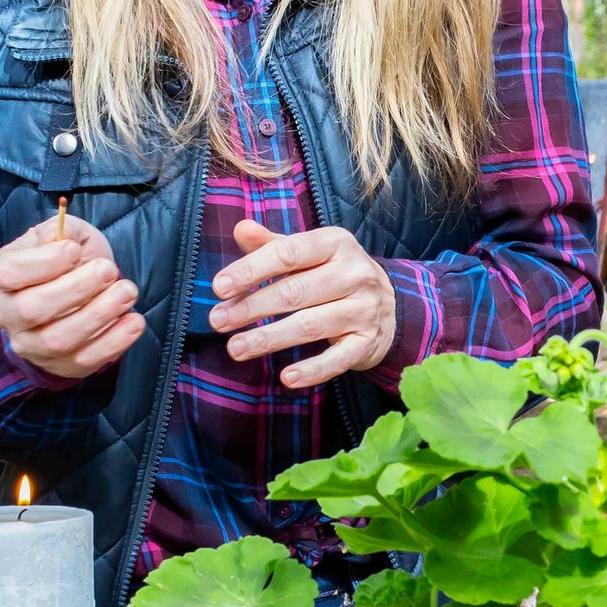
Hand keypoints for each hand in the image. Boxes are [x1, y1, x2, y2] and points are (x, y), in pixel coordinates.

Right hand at [0, 214, 145, 382]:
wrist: (77, 292)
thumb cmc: (67, 259)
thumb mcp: (64, 234)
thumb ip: (61, 230)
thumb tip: (63, 238)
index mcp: (2, 276)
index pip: (8, 273)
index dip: (42, 263)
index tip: (74, 250)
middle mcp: (8, 314)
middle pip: (32, 309)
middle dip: (76, 289)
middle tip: (108, 270)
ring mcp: (31, 344)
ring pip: (58, 339)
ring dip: (98, 315)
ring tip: (127, 292)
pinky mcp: (60, 365)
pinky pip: (84, 360)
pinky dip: (114, 342)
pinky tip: (134, 321)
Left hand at [209, 218, 395, 388]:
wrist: (389, 305)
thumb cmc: (333, 274)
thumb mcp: (308, 253)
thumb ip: (273, 244)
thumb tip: (240, 229)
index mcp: (336, 243)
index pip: (288, 253)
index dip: (251, 269)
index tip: (219, 288)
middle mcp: (355, 273)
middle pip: (295, 292)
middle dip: (252, 307)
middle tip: (218, 321)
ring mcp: (364, 309)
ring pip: (311, 326)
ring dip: (269, 338)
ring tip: (236, 348)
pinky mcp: (368, 342)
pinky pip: (337, 359)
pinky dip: (312, 370)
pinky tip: (286, 378)